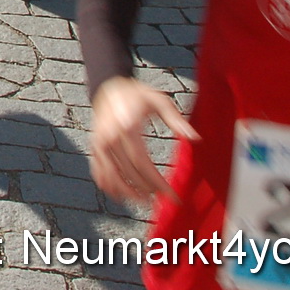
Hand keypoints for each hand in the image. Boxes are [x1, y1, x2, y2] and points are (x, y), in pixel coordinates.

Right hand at [88, 77, 197, 204]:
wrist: (108, 87)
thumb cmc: (137, 94)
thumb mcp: (159, 100)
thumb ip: (176, 119)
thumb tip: (195, 139)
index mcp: (128, 127)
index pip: (143, 163)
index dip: (157, 182)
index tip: (171, 195)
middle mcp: (110, 137)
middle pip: (129, 173)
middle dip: (146, 190)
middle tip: (161, 200)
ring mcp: (99, 143)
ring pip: (111, 176)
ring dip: (127, 193)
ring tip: (143, 202)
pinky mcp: (94, 146)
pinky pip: (98, 171)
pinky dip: (108, 185)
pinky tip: (120, 195)